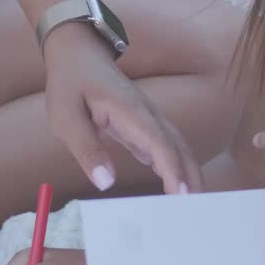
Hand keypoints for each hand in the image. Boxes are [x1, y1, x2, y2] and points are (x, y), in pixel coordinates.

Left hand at [42, 25, 201, 194]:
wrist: (80, 53)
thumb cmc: (71, 83)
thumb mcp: (66, 117)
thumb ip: (87, 149)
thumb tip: (106, 183)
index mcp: (131, 112)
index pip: (160, 144)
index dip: (173, 170)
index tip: (182, 196)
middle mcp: (149, 116)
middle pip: (180, 149)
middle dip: (192, 179)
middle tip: (198, 212)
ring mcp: (151, 121)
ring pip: (179, 150)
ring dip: (189, 176)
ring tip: (194, 207)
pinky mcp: (146, 128)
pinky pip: (168, 150)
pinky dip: (177, 170)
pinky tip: (179, 191)